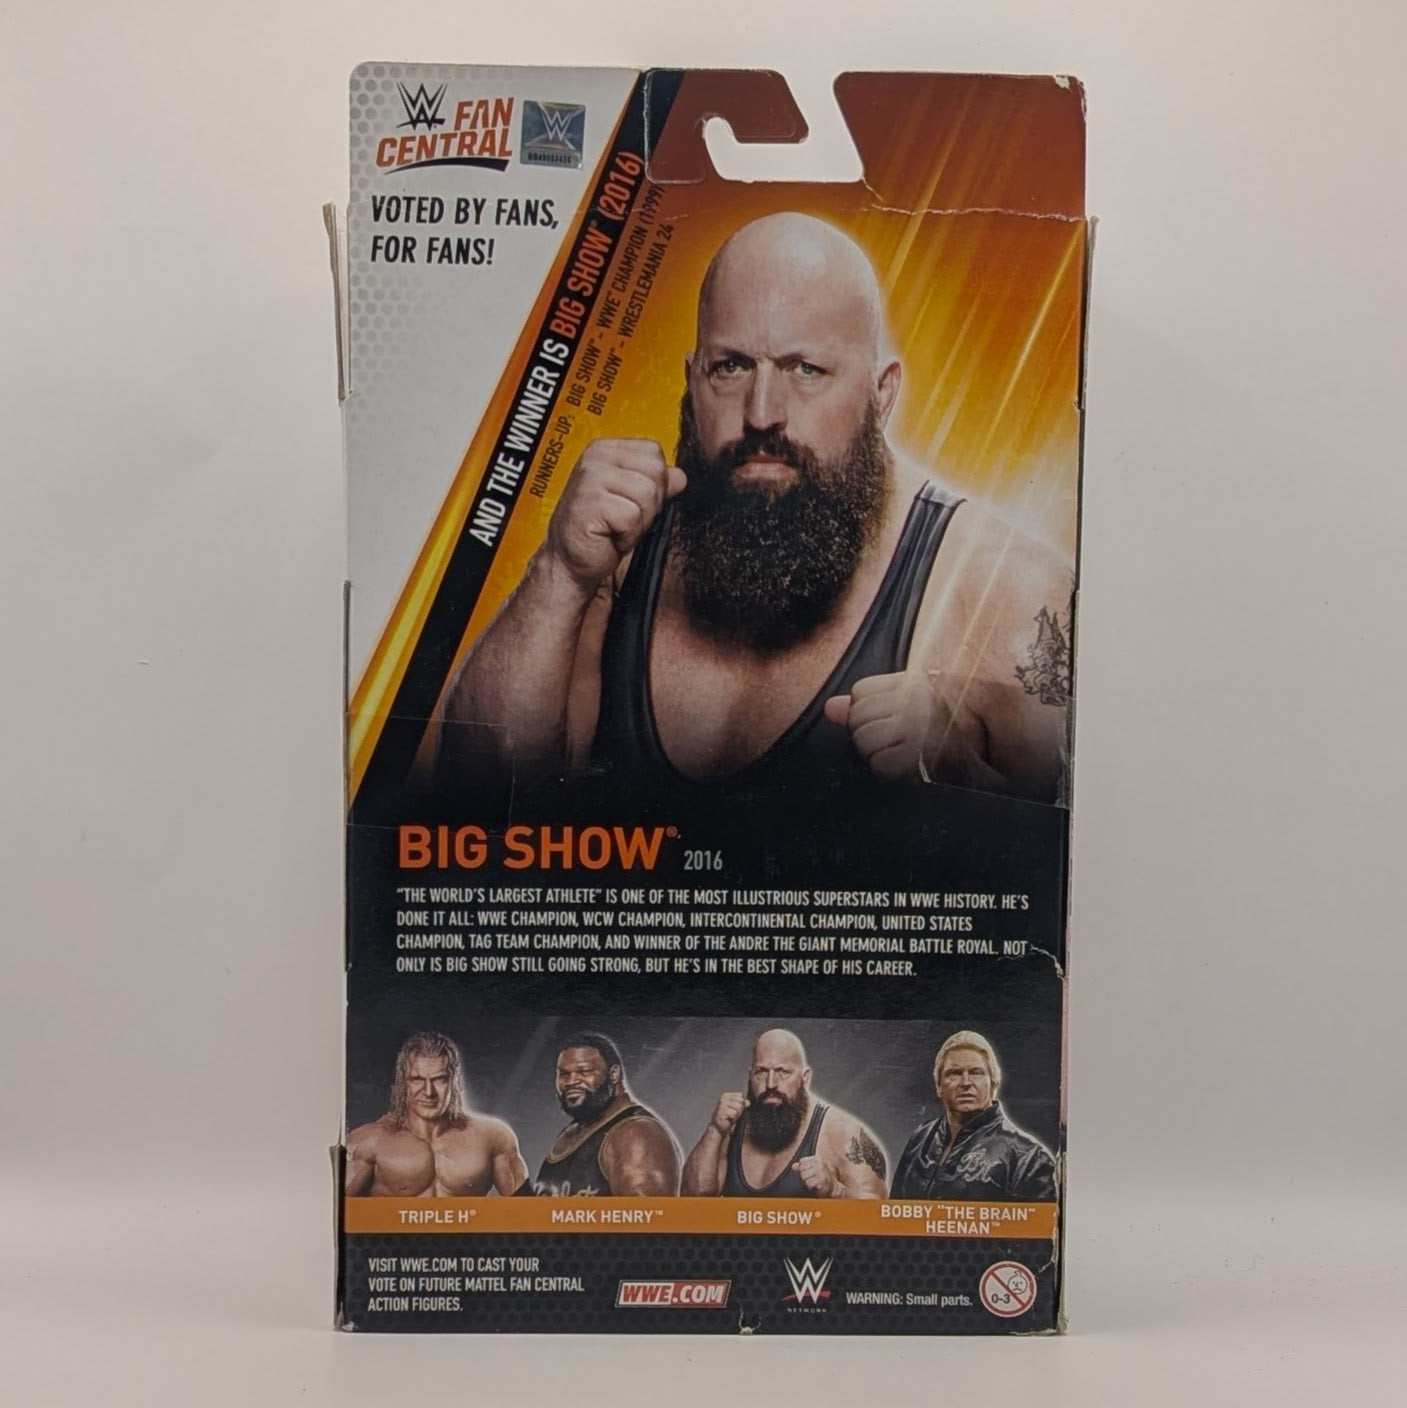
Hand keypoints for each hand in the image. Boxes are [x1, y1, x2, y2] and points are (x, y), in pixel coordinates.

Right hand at [544, 438, 685, 591]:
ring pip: (648, 494)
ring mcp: (590, 479)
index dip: (655, 482)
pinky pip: (633, 517)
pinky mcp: (591, 504)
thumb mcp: (632, 500)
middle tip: (624, 518)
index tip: (633, 501)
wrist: (570, 560)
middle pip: (656, 471)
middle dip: (650, 503)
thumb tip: (680, 476)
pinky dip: (628, 535)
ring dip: (640, 521)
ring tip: (617, 527)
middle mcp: (596, 458)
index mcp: (606, 450)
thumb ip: (656, 484)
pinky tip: (610, 536)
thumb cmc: (599, 530)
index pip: (654, 452)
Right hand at [710, 1092, 747, 1136]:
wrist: (718, 1127)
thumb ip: (742, 1104)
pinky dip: (733, 1118)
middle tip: (733, 1114)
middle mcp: (723, 1099)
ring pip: (738, 1108)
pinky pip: (734, 1114)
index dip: (741, 1103)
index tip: (735, 1109)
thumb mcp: (736, 1109)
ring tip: (730, 1117)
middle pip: (741, 1102)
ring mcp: (722, 1105)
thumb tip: (748, 1102)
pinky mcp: (721, 1112)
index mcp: (726, 1096)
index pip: (740, 1096)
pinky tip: (728, 1119)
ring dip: (736, 1115)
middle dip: (739, 1110)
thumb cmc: (727, 1117)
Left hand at [792, 1155, 836, 1197]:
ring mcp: (822, 1172)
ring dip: (807, 1182)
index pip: (802, 1162)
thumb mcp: (812, 1169)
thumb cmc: (822, 1178)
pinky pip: (808, 1183)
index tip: (809, 1173)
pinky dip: (810, 1186)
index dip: (802, 1169)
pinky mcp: (822, 1180)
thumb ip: (803, 1166)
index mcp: (817, 1159)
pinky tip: (814, 1186)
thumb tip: (794, 1166)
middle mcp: (820, 1164)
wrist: (833, 1187)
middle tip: (811, 1179)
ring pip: (804, 1176)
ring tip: (813, 1182)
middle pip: (802, 1169)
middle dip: (804, 1176)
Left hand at [823, 671, 942, 781]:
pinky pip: (878, 765)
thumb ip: (868, 706)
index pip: (860, 693)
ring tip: (902, 755)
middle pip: (857, 717)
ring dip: (876, 756)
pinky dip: (888, 773)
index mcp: (914, 683)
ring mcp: (918, 725)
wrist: (981, 764)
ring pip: (863, 741)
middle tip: (897, 744)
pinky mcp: (919, 753)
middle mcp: (916, 699)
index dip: (867, 714)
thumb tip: (830, 708)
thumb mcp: (907, 711)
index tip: (891, 724)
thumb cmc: (941, 737)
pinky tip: (907, 769)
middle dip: (868, 738)